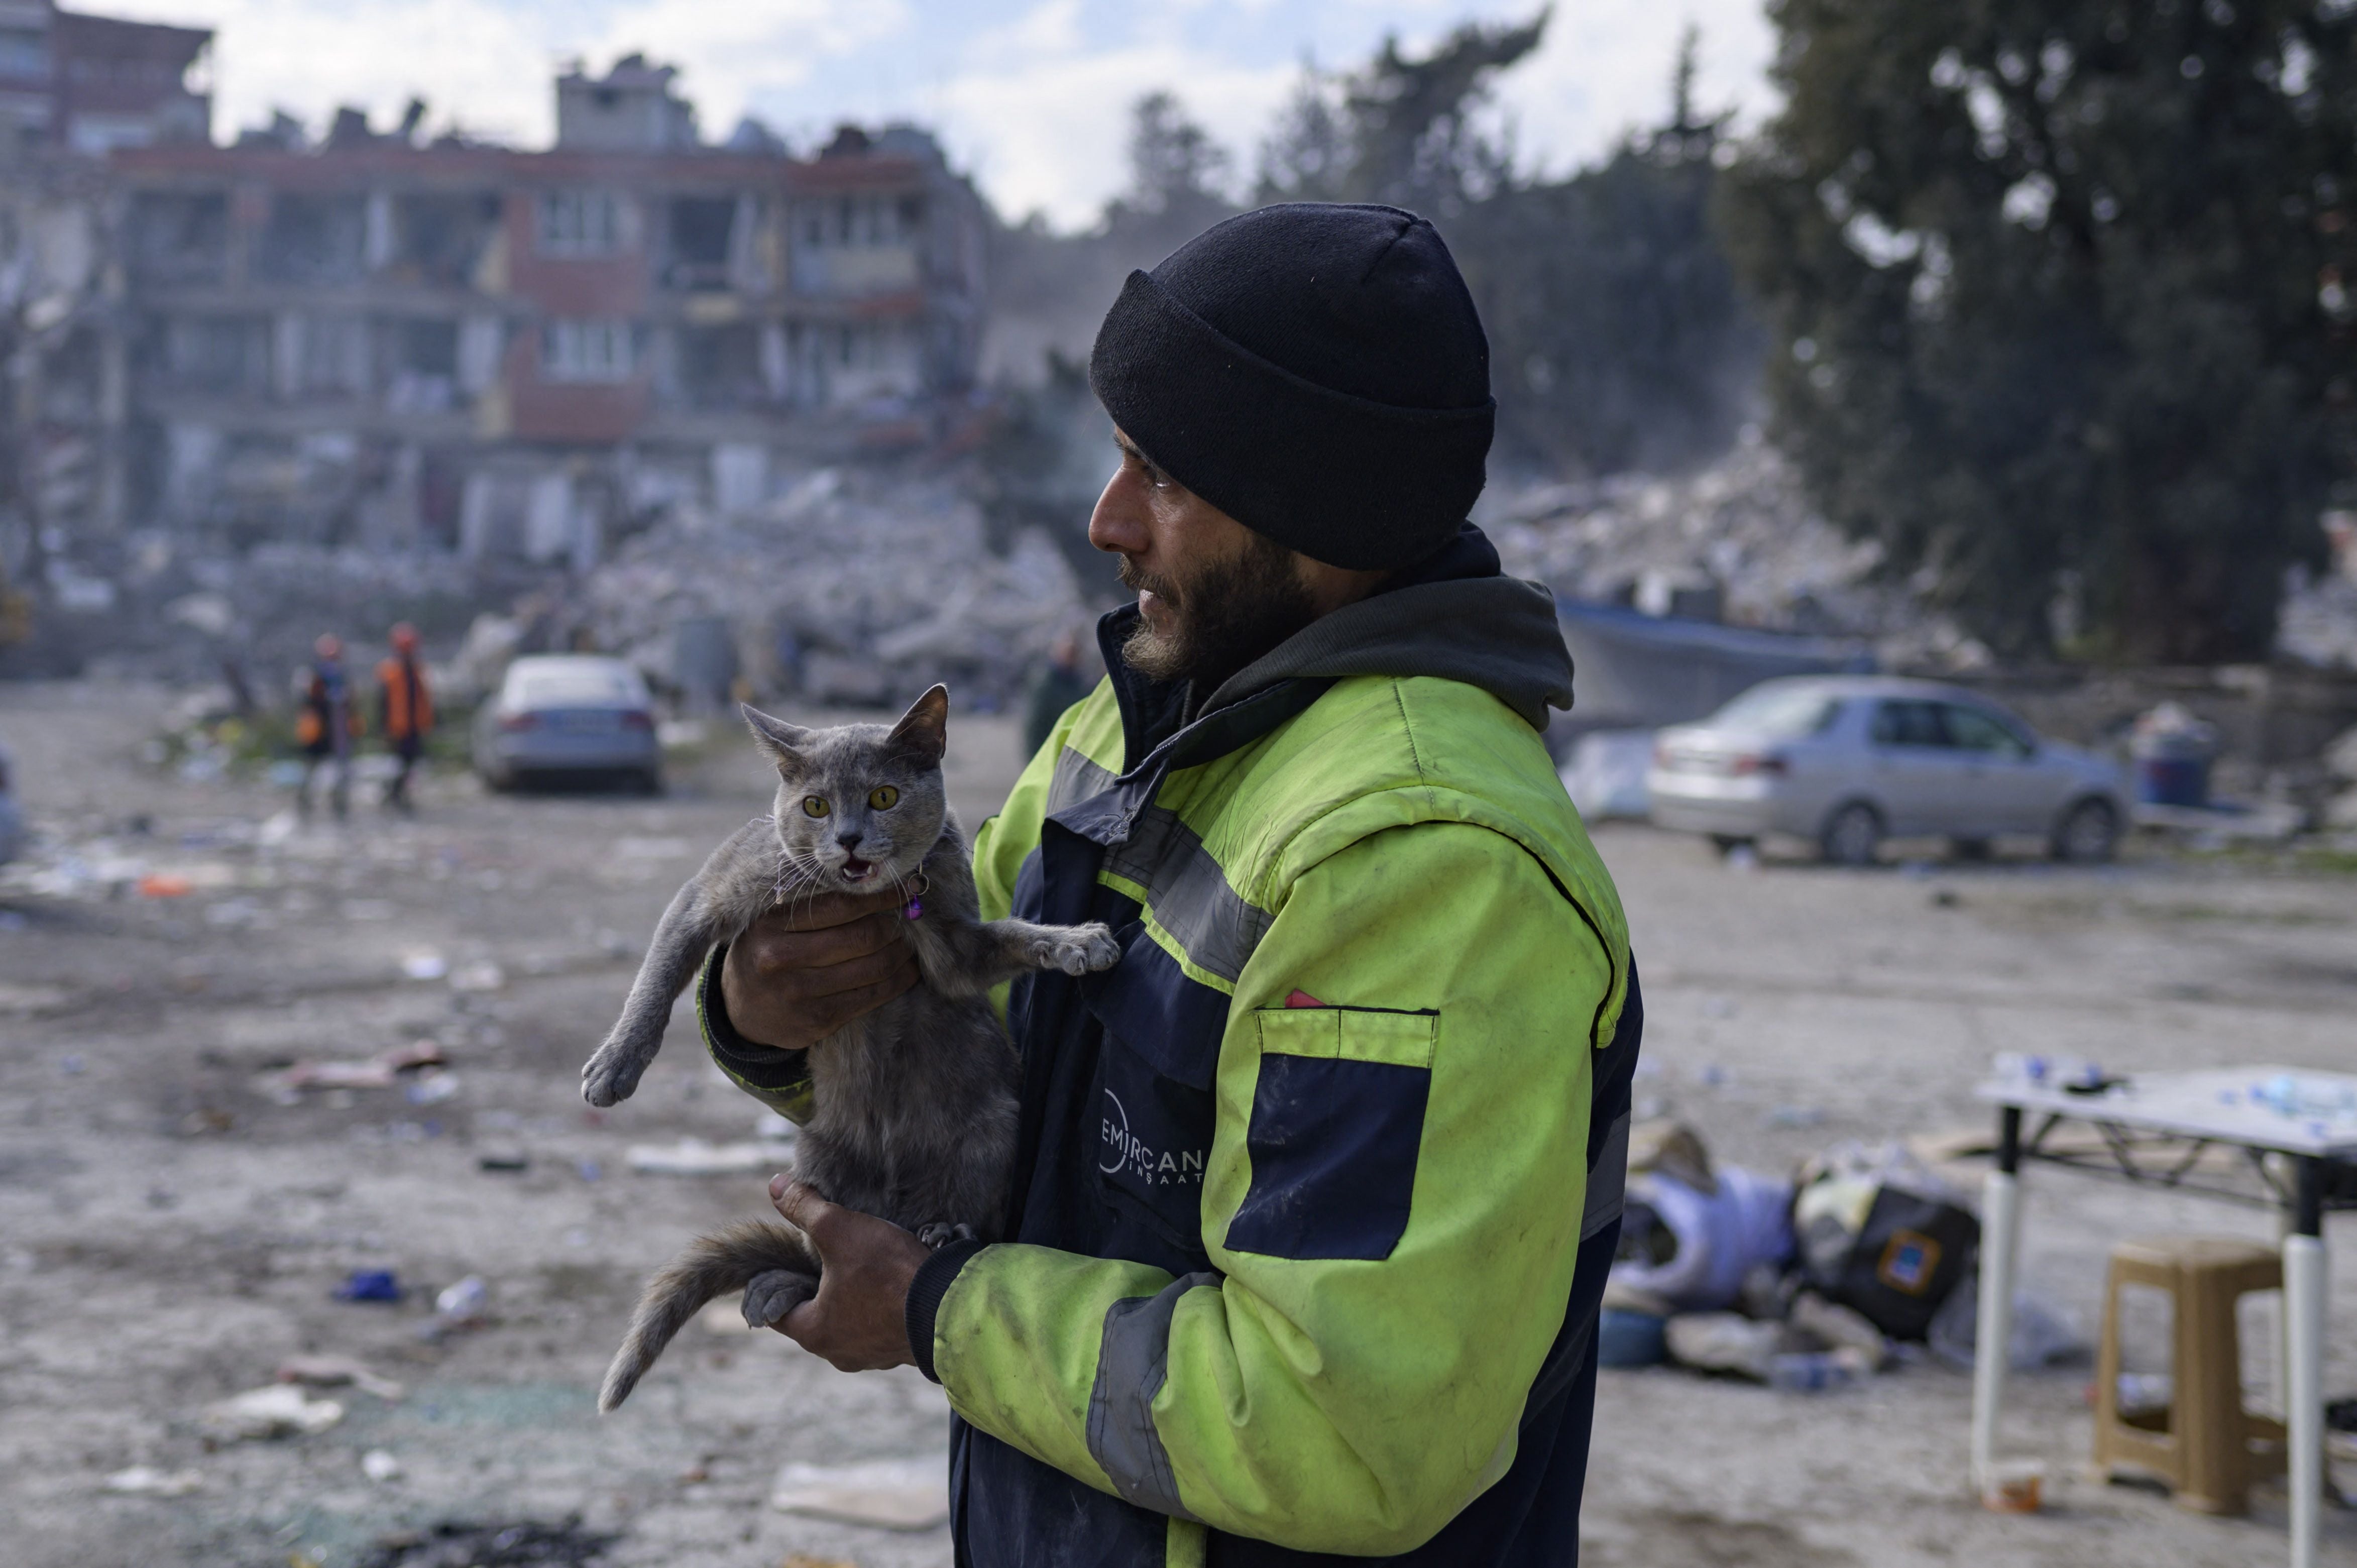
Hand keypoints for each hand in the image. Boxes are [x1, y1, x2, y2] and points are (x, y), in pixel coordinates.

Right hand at [722, 887, 919, 1049]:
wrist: (740, 1009)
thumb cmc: (766, 951)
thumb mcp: (774, 921)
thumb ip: (813, 901)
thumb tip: (877, 883)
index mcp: (770, 924)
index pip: (841, 904)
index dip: (882, 895)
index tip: (907, 886)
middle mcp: (780, 959)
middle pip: (863, 936)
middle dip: (895, 925)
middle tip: (910, 917)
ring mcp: (799, 994)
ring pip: (873, 968)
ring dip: (902, 953)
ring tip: (910, 942)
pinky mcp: (817, 1022)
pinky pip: (872, 997)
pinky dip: (898, 981)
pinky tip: (908, 970)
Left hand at [768, 1176, 928, 1371]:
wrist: (950, 1306)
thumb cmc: (888, 1273)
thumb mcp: (839, 1229)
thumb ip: (804, 1207)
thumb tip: (776, 1186)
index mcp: (814, 1333)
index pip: (777, 1309)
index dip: (778, 1280)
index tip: (789, 1256)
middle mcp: (838, 1353)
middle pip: (813, 1315)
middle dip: (817, 1285)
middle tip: (826, 1254)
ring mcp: (872, 1355)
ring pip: (847, 1321)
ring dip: (849, 1297)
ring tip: (860, 1265)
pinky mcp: (900, 1350)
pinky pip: (878, 1326)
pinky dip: (877, 1306)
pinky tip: (887, 1282)